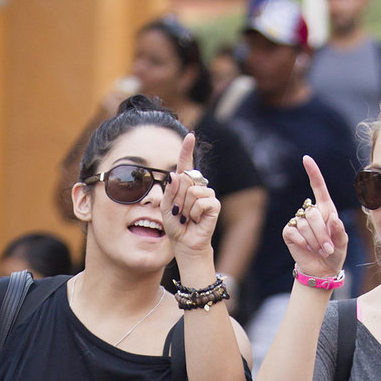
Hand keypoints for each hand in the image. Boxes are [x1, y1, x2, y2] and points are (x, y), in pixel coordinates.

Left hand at [163, 132, 219, 261]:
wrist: (186, 244)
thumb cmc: (176, 226)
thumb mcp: (166, 208)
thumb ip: (169, 191)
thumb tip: (176, 174)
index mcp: (185, 185)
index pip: (186, 164)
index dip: (187, 150)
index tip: (190, 136)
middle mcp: (198, 186)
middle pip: (185, 180)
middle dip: (177, 198)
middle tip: (180, 213)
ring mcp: (207, 195)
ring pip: (191, 191)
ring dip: (185, 207)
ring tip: (188, 218)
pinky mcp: (214, 205)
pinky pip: (200, 201)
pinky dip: (194, 212)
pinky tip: (196, 220)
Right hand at [282, 155, 346, 278]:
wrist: (321, 269)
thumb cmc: (334, 253)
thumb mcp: (342, 243)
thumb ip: (340, 231)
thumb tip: (334, 219)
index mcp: (325, 209)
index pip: (318, 187)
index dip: (313, 173)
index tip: (306, 159)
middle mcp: (310, 212)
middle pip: (313, 213)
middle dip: (322, 233)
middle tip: (327, 248)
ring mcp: (298, 221)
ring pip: (304, 225)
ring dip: (314, 241)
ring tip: (320, 250)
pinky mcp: (289, 231)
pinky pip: (294, 232)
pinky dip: (302, 242)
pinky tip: (306, 248)